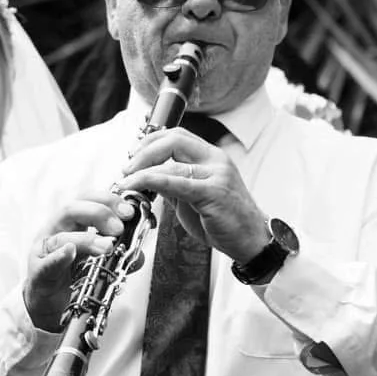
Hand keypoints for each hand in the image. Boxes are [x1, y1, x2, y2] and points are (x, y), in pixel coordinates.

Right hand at [23, 190, 132, 331]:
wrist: (46, 304)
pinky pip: (47, 262)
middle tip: (119, 228)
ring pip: (61, 235)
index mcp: (70, 223)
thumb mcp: (95, 261)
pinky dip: (60, 256)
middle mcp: (55, 231)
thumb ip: (117, 255)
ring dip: (87, 238)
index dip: (107, 199)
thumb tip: (139, 255)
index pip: (85, 199)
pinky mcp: (38, 272)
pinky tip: (70, 252)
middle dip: (99, 213)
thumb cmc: (68, 276)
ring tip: (107, 246)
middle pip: (71, 209)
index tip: (128, 211)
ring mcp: (44, 251)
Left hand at [117, 127, 268, 263]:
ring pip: (172, 162)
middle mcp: (216, 160)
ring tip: (125, 181)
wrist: (252, 240)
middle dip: (143, 151)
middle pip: (173, 140)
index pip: (177, 135)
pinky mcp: (214, 193)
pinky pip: (177, 182)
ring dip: (141, 170)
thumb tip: (146, 176)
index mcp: (211, 156)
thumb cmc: (224, 220)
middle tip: (126, 168)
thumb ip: (174, 182)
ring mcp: (217, 175)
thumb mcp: (194, 195)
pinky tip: (138, 186)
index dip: (150, 141)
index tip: (132, 155)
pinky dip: (153, 181)